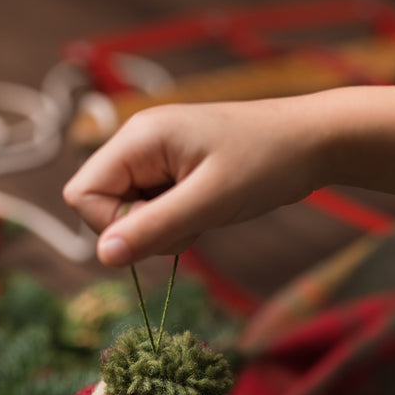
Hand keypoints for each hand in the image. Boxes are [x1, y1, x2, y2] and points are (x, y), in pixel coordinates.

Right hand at [63, 98, 321, 265]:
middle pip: (103, 206)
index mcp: (137, 138)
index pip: (82, 194)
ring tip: (205, 211)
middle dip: (142, 228)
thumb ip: (153, 228)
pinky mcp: (172, 172)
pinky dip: (176, 222)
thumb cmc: (265, 162)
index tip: (163, 225)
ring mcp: (155, 158)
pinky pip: (153, 210)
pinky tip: (207, 209)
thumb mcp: (209, 201)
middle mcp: (137, 143)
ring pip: (129, 213)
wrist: (312, 142)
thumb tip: (103, 257)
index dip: (114, 224)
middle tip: (191, 220)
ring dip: (163, 228)